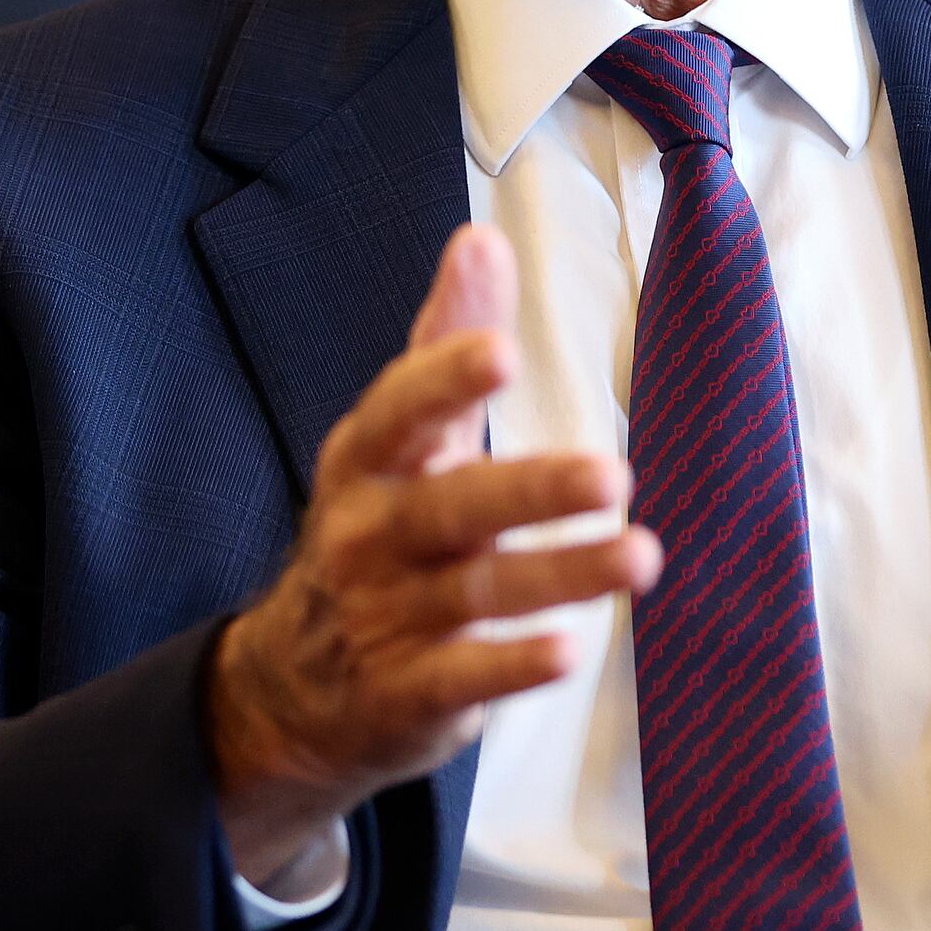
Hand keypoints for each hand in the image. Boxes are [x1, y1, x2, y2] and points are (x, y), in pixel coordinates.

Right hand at [203, 223, 661, 886]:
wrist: (289, 687)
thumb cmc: (373, 530)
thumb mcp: (397, 436)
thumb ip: (445, 339)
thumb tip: (482, 237)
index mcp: (368, 460)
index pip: (401, 411)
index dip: (445, 380)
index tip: (501, 352)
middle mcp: (371, 534)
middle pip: (451, 506)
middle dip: (530, 489)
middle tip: (612, 474)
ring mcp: (385, 617)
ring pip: (479, 592)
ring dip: (562, 574)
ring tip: (640, 555)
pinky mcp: (407, 693)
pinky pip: (463, 676)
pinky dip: (512, 664)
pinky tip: (568, 651)